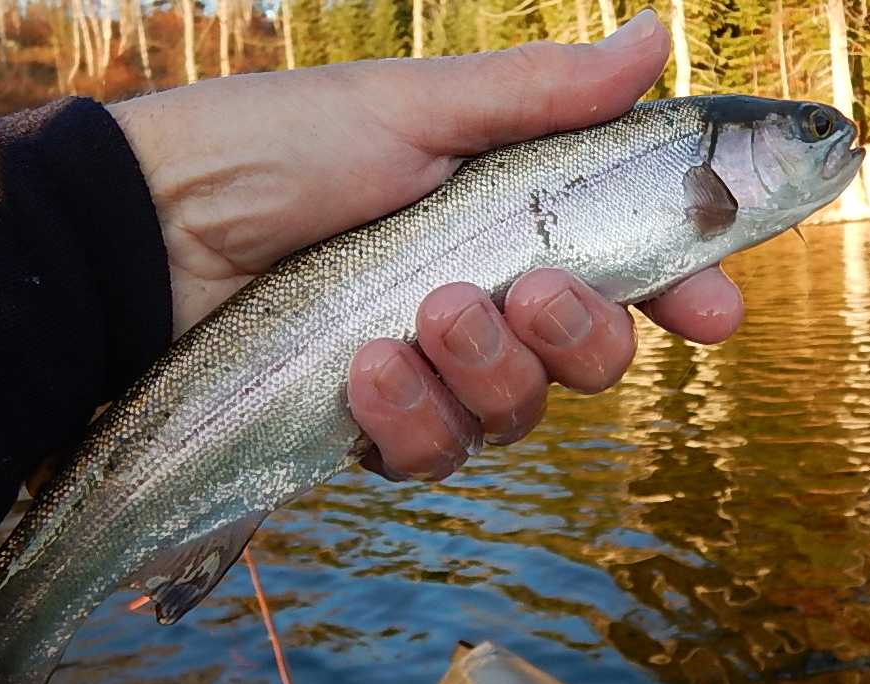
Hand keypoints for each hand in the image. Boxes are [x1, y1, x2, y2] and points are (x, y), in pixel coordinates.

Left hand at [107, 11, 743, 481]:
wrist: (154, 227)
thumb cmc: (280, 146)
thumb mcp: (415, 107)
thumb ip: (540, 95)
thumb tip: (656, 37)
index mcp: (508, 221)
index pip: (628, 269)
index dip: (685, 293)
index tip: (715, 312)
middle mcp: (484, 301)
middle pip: (591, 360)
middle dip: (577, 335)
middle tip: (526, 291)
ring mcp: (429, 371)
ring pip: (517, 415)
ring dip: (481, 369)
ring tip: (411, 317)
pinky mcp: (371, 426)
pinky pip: (433, 455)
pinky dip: (406, 417)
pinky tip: (358, 368)